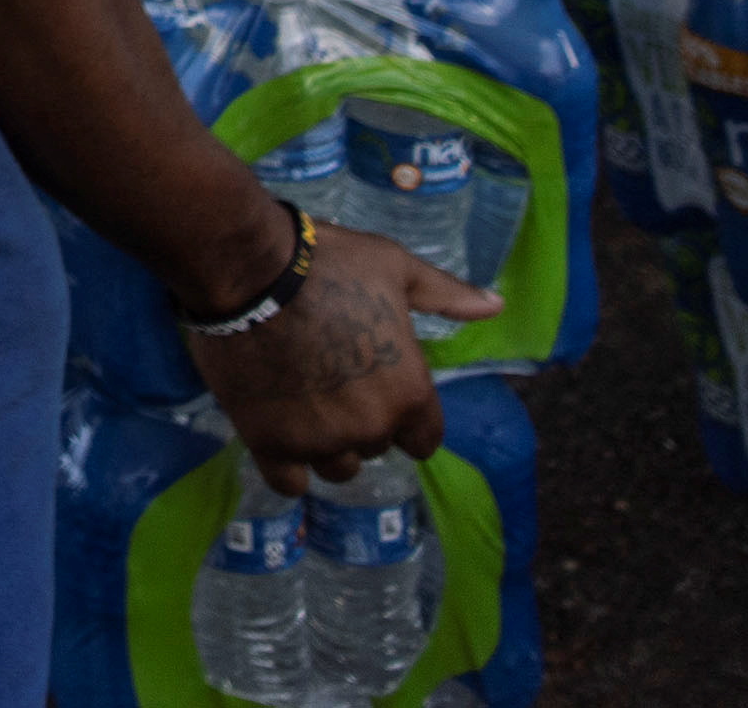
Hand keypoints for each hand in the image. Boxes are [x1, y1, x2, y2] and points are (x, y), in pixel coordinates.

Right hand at [186, 221, 497, 493]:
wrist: (251, 271)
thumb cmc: (331, 265)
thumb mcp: (395, 269)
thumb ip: (446, 295)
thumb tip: (496, 306)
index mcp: (409, 393)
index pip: (425, 439)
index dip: (407, 418)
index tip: (380, 391)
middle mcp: (371, 427)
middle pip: (376, 446)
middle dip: (362, 421)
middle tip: (333, 379)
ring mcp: (319, 441)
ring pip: (337, 467)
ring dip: (328, 445)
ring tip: (304, 405)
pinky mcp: (271, 444)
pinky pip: (289, 482)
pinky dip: (288, 465)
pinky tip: (280, 436)